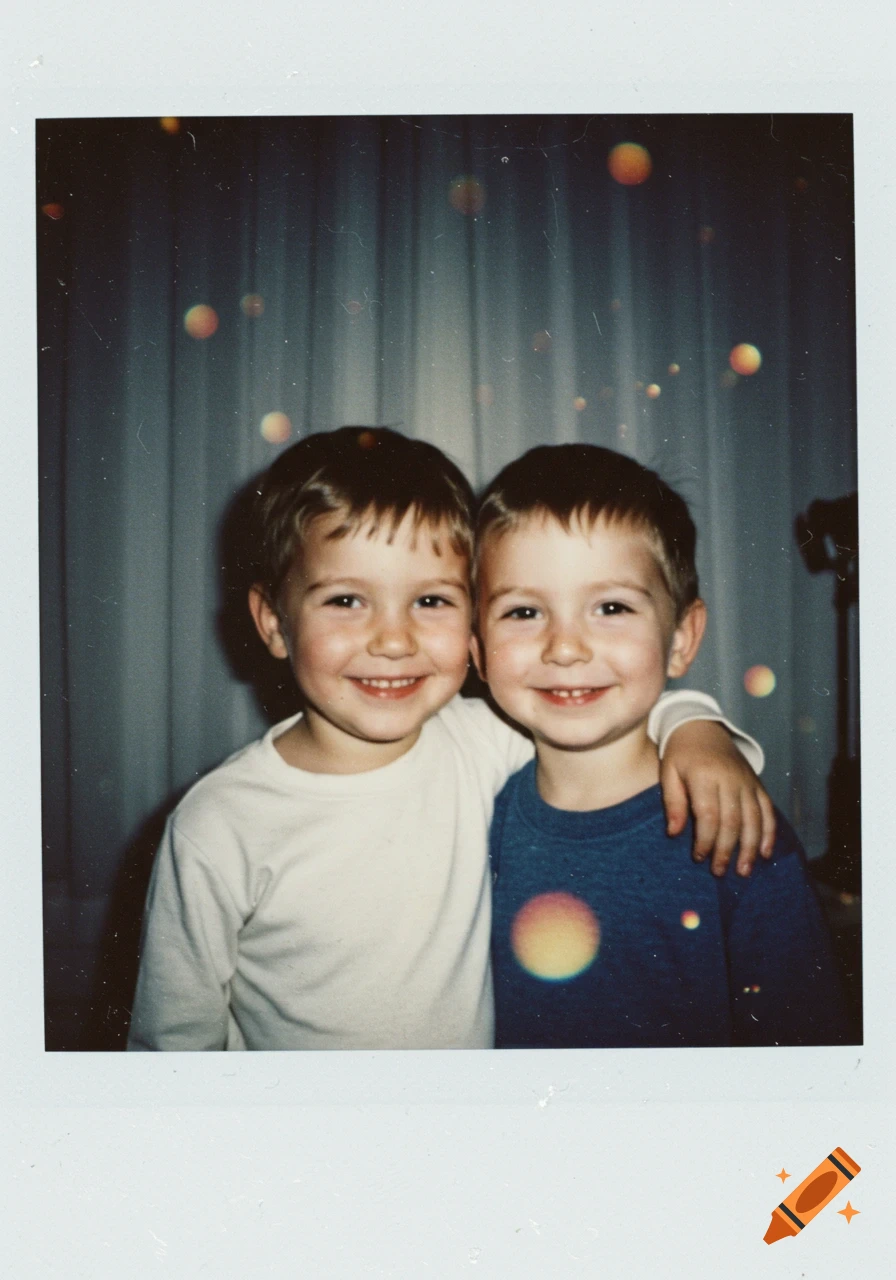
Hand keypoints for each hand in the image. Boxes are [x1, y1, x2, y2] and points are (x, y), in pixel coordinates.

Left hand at [659, 719, 775, 875]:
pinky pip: (768, 810)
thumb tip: (674, 833)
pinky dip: (769, 832)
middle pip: (733, 821)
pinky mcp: (757, 784)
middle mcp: (730, 779)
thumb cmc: (680, 753)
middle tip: (719, 871)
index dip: (705, 840)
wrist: (703, 727)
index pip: (708, 815)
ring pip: (754, 819)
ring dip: (750, 848)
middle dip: (727, 850)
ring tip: (743, 871)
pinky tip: (765, 853)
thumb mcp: (668, 772)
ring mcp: (747, 781)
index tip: (698, 857)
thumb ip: (672, 802)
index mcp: (704, 775)